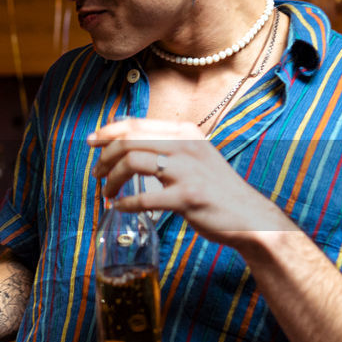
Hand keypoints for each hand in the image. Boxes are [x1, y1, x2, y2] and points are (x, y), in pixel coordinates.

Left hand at [87, 118, 290, 247]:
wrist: (250, 217)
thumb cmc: (217, 190)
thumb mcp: (196, 157)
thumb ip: (169, 148)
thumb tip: (130, 147)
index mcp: (185, 133)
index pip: (136, 124)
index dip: (108, 131)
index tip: (91, 142)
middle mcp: (185, 146)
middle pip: (128, 141)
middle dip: (104, 157)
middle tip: (96, 174)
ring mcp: (187, 171)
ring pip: (132, 163)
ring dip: (111, 180)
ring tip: (107, 193)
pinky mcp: (188, 197)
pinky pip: (144, 198)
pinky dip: (126, 203)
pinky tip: (120, 208)